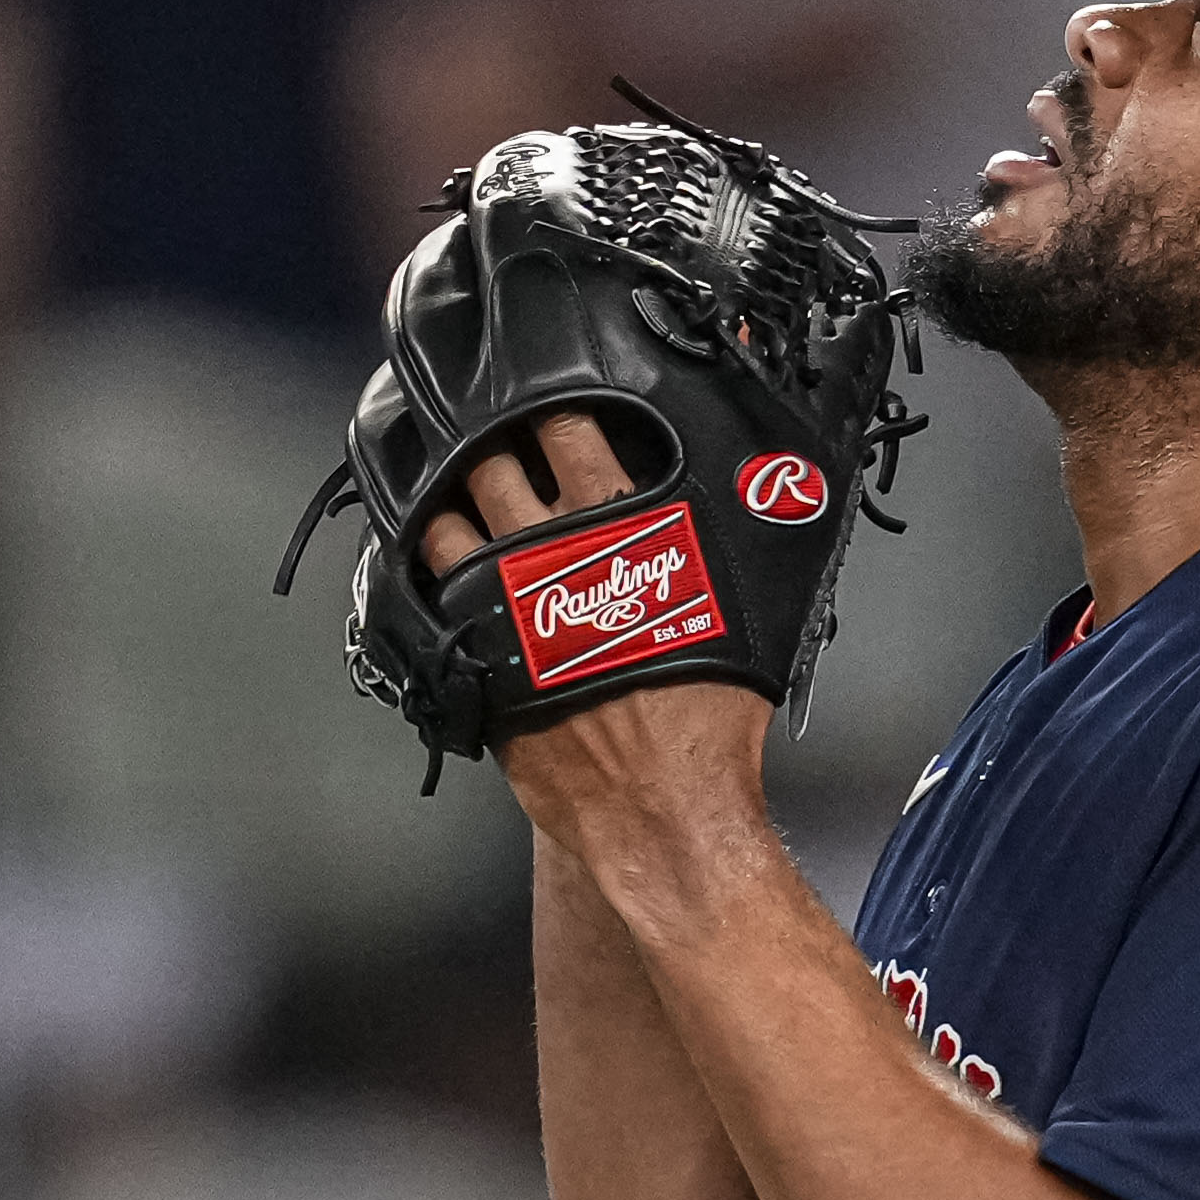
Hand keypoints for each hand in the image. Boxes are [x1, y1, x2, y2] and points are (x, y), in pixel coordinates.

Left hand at [422, 413, 773, 858]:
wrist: (659, 809)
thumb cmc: (711, 721)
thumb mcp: (754, 610)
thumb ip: (746, 535)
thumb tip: (778, 479)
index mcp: (621, 523)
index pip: (567, 427)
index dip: (550, 400)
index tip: (542, 389)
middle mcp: (550, 552)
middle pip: (490, 460)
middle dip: (483, 436)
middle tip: (479, 423)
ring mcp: (499, 603)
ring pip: (442, 520)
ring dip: (439, 496)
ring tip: (440, 481)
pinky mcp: (471, 654)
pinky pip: (425, 593)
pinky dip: (420, 567)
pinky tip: (422, 556)